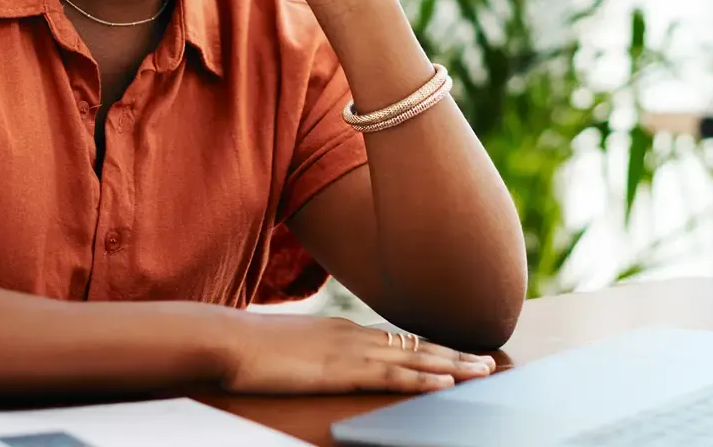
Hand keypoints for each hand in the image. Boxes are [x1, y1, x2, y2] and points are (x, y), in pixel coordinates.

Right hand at [224, 313, 495, 394]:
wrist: (224, 340)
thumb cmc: (247, 347)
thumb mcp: (288, 347)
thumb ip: (311, 353)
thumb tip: (319, 362)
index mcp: (339, 330)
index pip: (396, 340)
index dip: (430, 347)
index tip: (457, 352)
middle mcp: (351, 335)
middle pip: (414, 345)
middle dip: (453, 353)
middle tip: (488, 360)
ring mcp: (347, 351)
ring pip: (412, 359)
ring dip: (452, 366)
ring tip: (482, 371)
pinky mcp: (339, 370)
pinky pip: (390, 375)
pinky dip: (421, 378)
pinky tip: (445, 382)